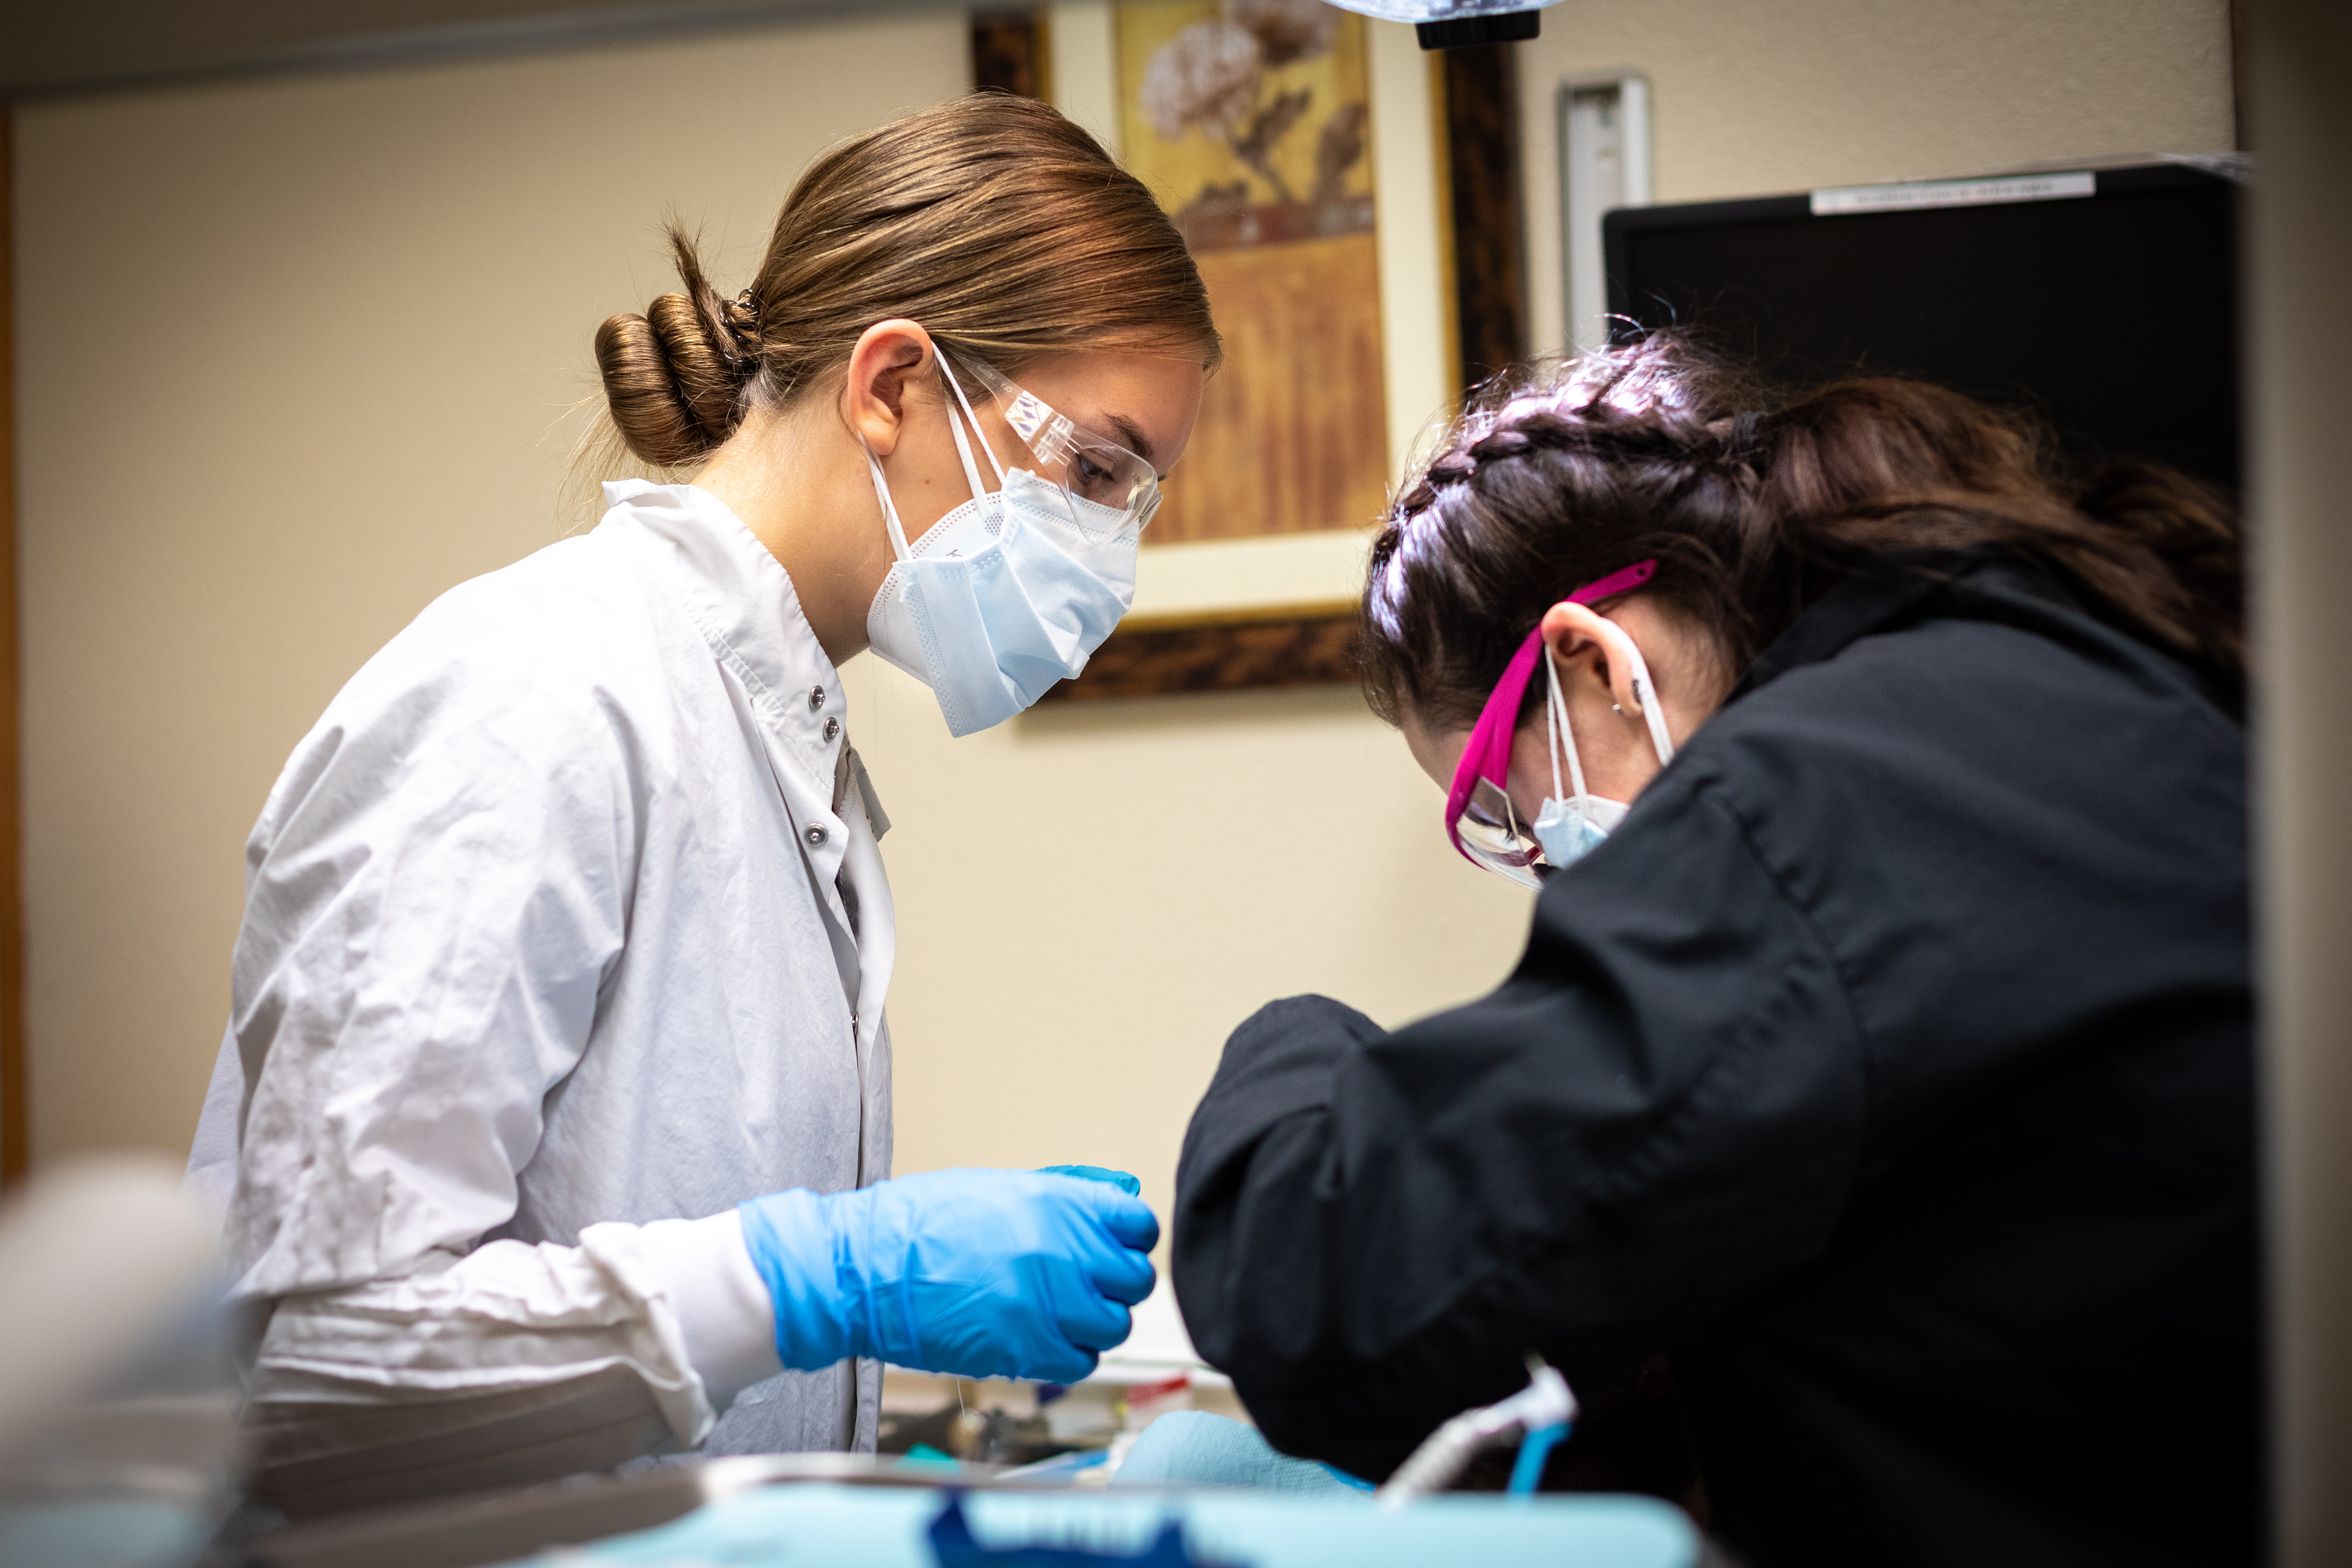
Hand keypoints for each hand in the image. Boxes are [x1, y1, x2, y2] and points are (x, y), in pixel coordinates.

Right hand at [737, 1169, 1158, 1383]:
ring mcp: (1049, 1307)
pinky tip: (1045, 1336)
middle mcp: (1064, 1254)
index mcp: (1058, 1204)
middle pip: (1136, 1279)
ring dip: (1096, 1320)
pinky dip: (1073, 1353)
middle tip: (1086, 1282)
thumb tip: (1125, 1191)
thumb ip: (1070, 1191)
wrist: (866, 1269)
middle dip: (1117, 1282)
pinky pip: (1083, 1361)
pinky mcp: (1027, 1352)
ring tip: (1061, 1311)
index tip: (1114, 1244)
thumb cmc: (922, 1223)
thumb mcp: (1001, 1186)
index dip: (1130, 1236)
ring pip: (1116, 1324)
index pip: (1139, 1224)